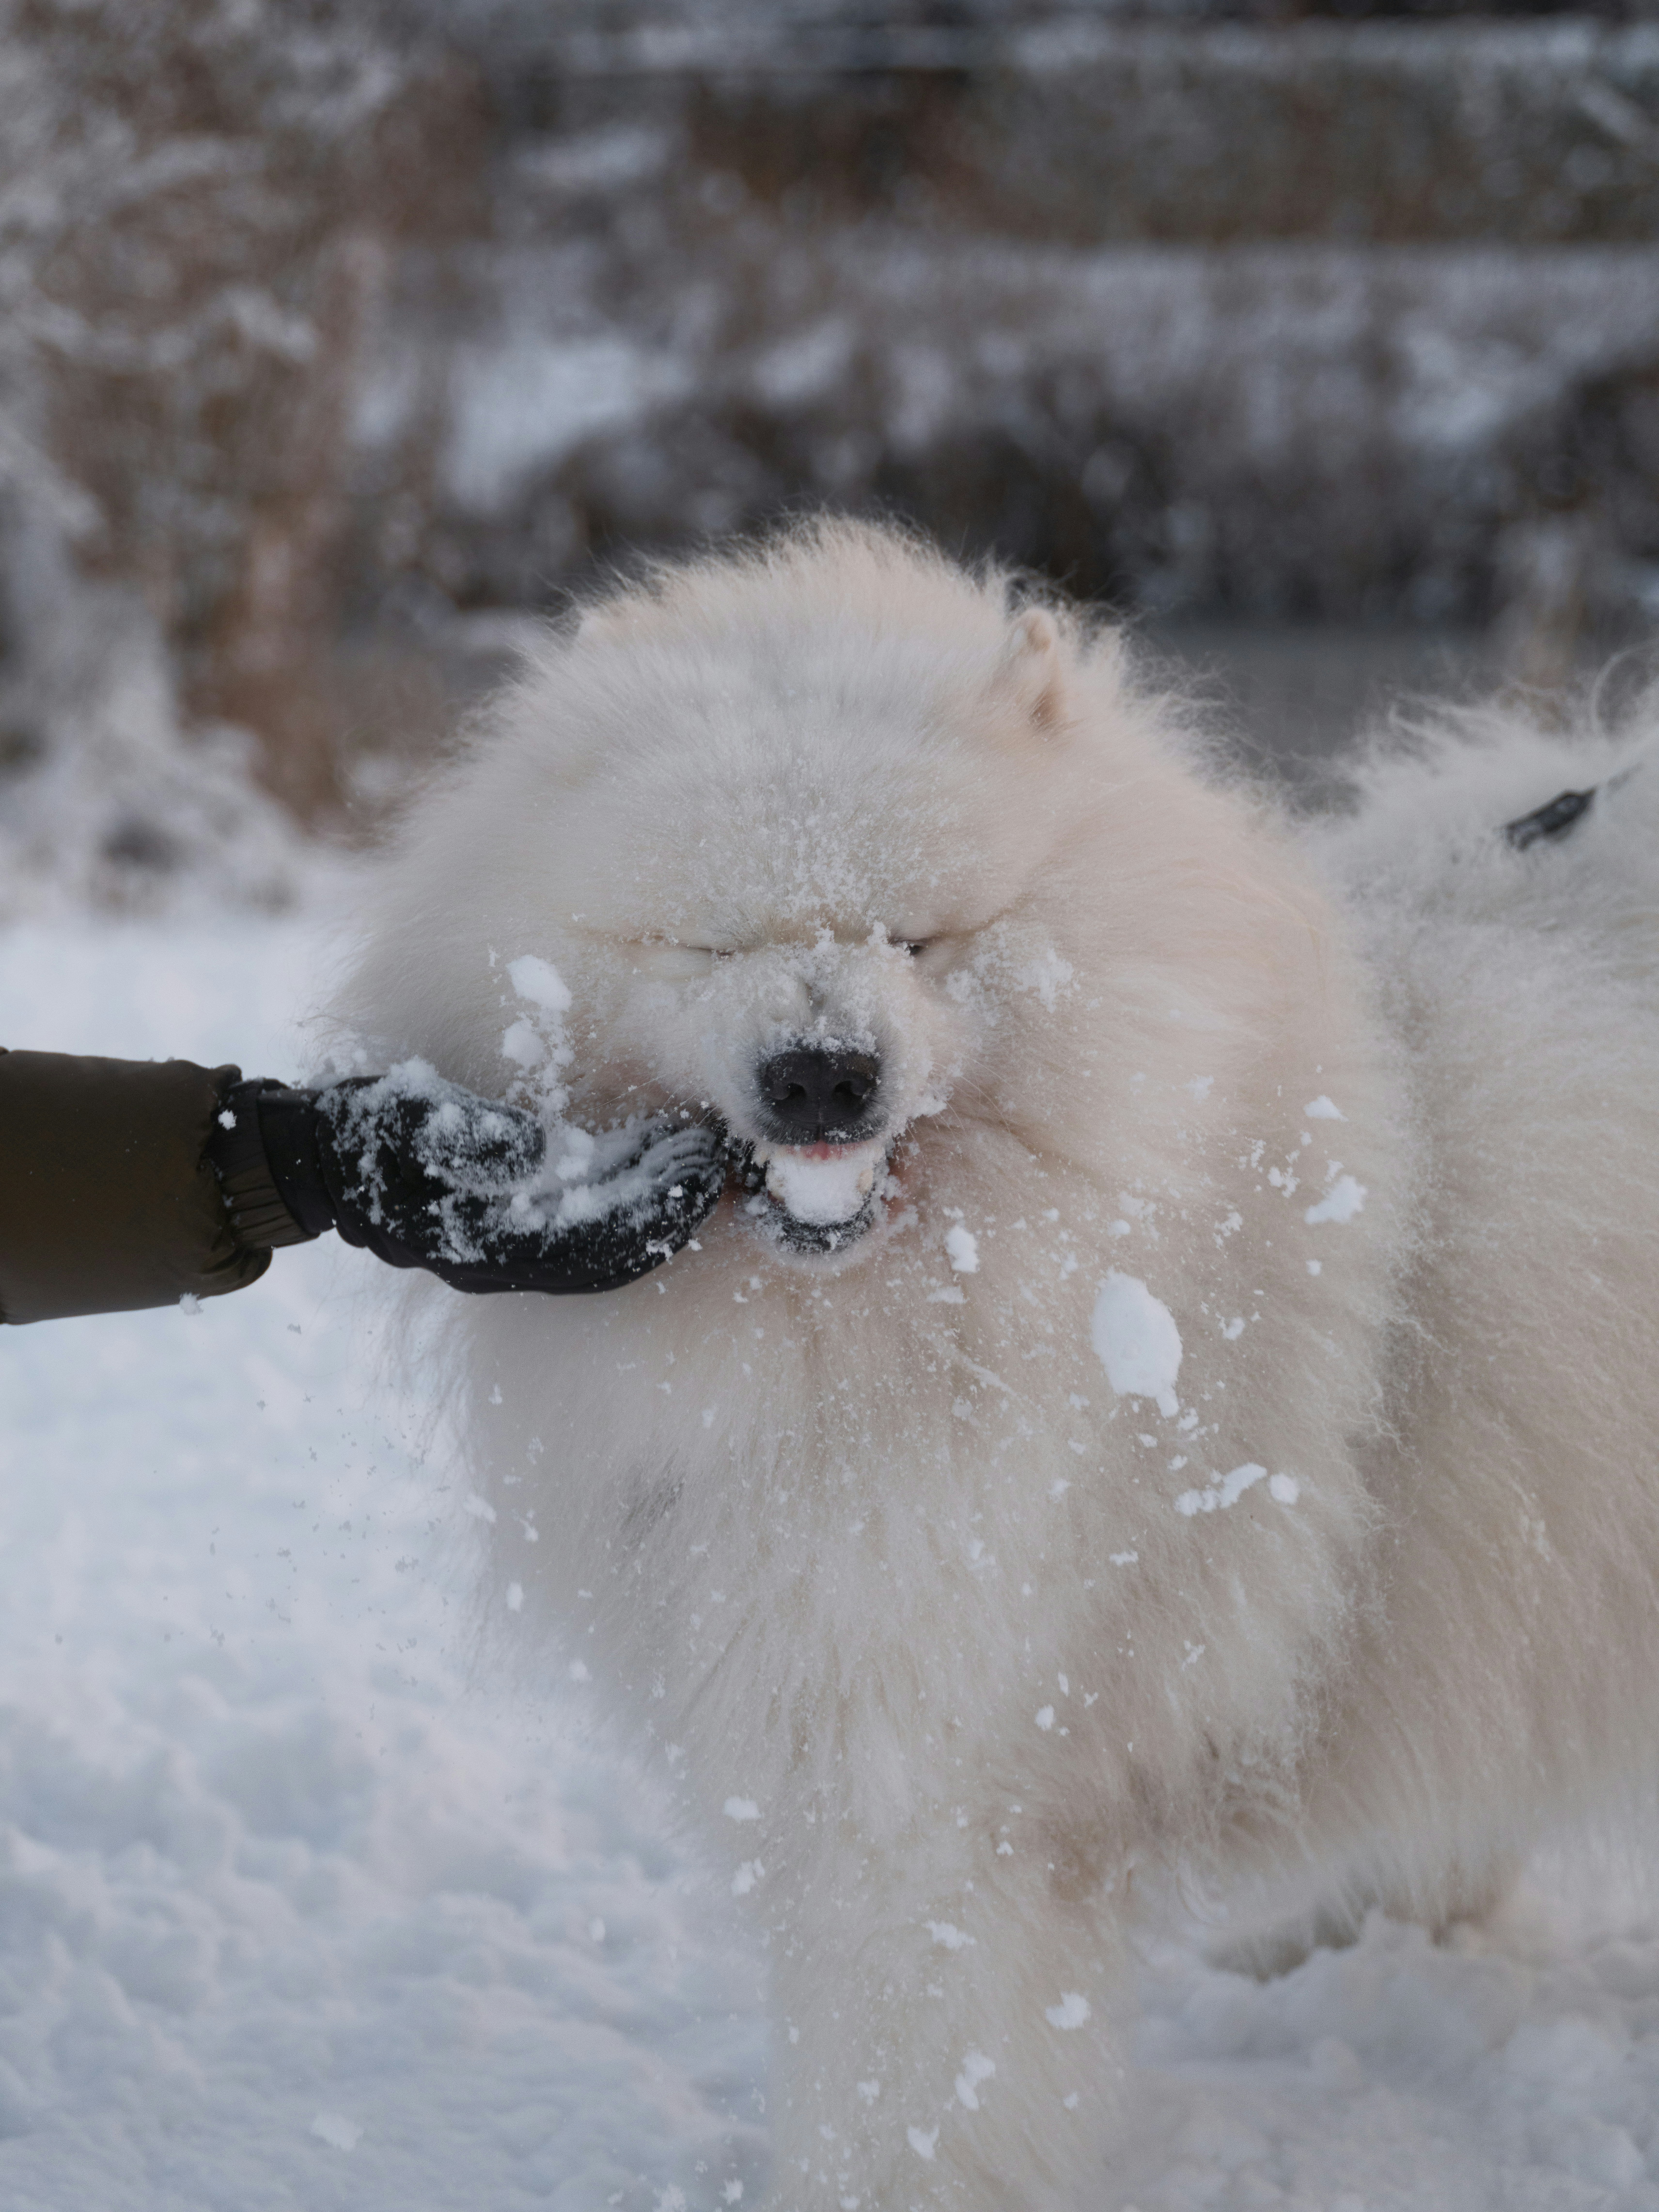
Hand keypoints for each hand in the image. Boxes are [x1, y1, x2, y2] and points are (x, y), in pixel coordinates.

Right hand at [222, 1067, 723, 1293]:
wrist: (313, 1160)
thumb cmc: (363, 1130)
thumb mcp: (406, 1116)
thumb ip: (468, 1133)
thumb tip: (533, 1150)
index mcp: (481, 1242)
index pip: (596, 1242)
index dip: (658, 1209)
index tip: (705, 1165)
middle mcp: (499, 1263)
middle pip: (613, 1255)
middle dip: (673, 1212)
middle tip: (723, 1163)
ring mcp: (502, 1256)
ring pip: (604, 1251)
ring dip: (657, 1212)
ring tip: (702, 1161)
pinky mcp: (505, 1237)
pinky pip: (582, 1238)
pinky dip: (625, 1209)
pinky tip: (653, 1164)